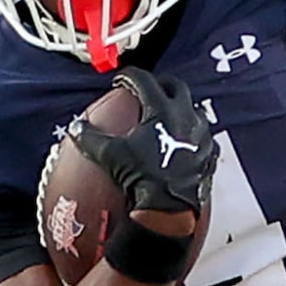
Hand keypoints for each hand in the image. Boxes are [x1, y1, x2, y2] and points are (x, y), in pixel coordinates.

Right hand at [68, 68, 216, 225]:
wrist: (169, 208)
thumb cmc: (141, 178)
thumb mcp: (110, 156)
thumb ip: (91, 138)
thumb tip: (75, 128)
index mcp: (163, 109)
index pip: (145, 81)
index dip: (130, 77)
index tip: (121, 81)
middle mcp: (187, 116)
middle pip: (176, 87)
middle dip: (161, 83)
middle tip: (149, 87)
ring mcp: (202, 135)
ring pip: (195, 110)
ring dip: (182, 107)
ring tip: (170, 113)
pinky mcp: (209, 155)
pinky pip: (204, 138)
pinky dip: (193, 136)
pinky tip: (185, 143)